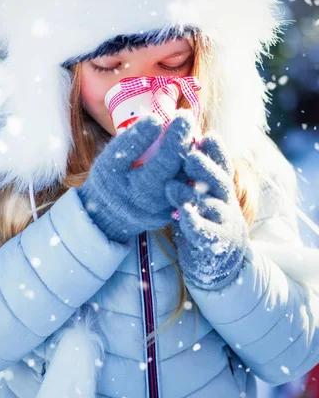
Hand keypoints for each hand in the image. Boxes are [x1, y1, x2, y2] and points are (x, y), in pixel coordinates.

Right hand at [77, 111, 194, 242]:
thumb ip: (132, 142)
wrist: (109, 216)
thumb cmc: (108, 182)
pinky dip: (191, 167)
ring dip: (192, 153)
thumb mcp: (110, 161)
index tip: (183, 115)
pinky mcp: (178, 211)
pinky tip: (187, 150)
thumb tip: (155, 120)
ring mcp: (171, 209)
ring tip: (188, 133)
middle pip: (184, 169)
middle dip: (188, 141)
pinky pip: (190, 187)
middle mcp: (162, 203)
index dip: (177, 137)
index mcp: (142, 189)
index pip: (166, 160)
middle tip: (187, 120)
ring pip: (191, 178)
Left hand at [165, 131, 247, 289]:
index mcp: (221, 187)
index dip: (217, 151)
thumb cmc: (204, 219)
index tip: (207, 137)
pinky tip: (183, 215)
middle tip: (190, 157)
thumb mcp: (201, 194)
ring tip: (173, 187)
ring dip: (191, 195)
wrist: (218, 261)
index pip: (222, 165)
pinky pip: (205, 231)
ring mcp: (223, 222)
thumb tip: (177, 144)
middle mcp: (225, 201)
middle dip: (205, 168)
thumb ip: (192, 176)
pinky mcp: (215, 242)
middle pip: (219, 181)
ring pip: (210, 205)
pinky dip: (194, 223)